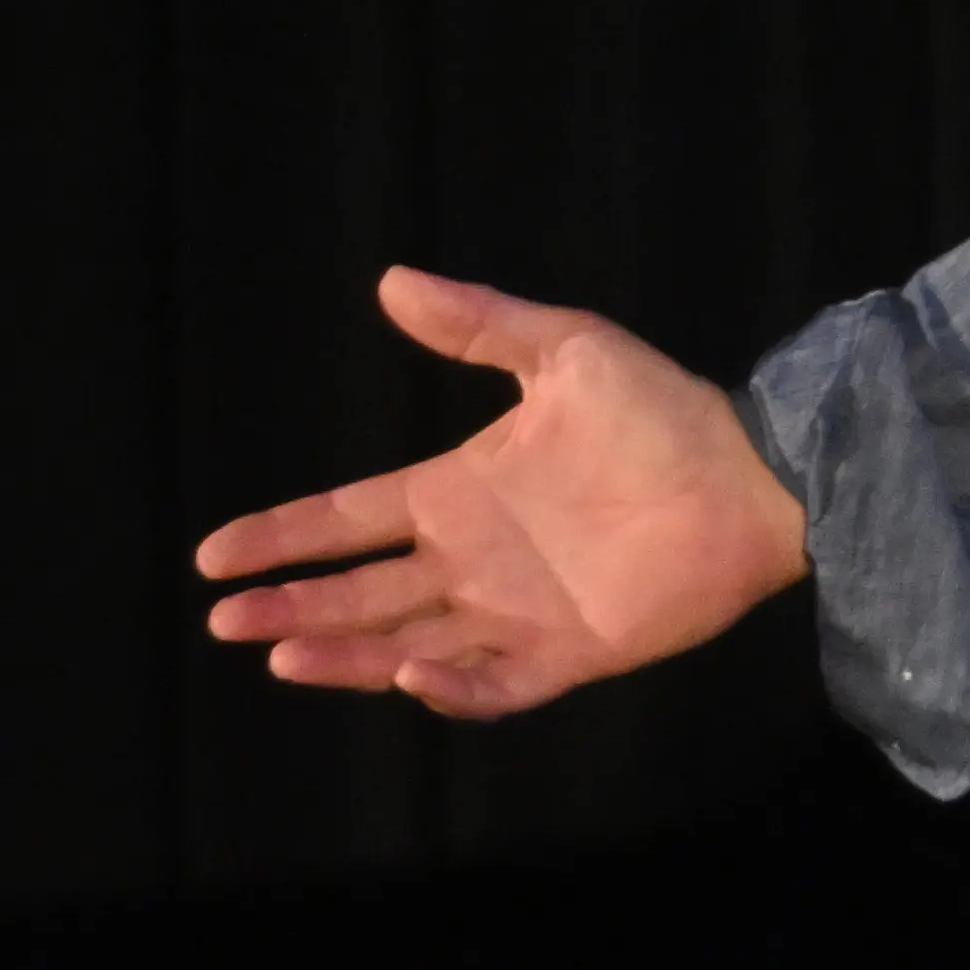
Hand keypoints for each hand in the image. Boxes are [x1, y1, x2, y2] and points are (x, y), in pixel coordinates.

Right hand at [195, 266, 809, 717]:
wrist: (754, 474)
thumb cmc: (664, 410)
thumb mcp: (566, 350)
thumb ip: (479, 324)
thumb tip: (392, 279)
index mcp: (460, 492)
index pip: (350, 519)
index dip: (285, 536)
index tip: (215, 554)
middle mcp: (474, 559)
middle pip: (360, 593)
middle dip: (291, 608)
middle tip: (225, 618)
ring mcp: (516, 612)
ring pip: (405, 646)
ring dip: (345, 655)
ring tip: (282, 656)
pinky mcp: (567, 653)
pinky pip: (494, 687)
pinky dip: (450, 690)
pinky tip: (408, 675)